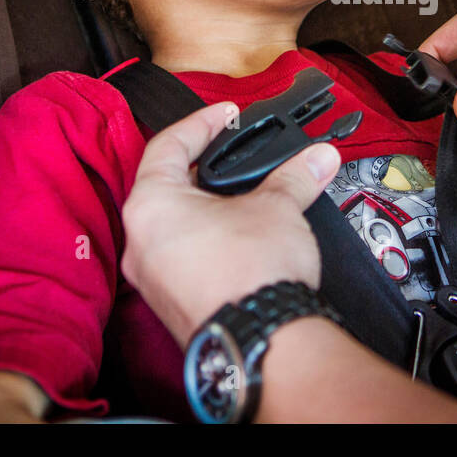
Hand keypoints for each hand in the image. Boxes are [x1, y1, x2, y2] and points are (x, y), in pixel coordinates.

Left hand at [119, 101, 340, 346]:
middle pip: (166, 187)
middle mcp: (140, 242)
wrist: (262, 341)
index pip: (169, 146)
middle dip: (205, 168)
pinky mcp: (172, 305)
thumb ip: (294, 176)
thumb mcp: (277, 207)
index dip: (202, 124)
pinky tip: (239, 239)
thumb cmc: (252, 274)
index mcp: (152, 206)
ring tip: (244, 198)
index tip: (225, 115)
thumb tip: (316, 158)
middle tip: (233, 154)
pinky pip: (183, 260)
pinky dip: (208, 241)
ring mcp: (152, 279)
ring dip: (207, 208)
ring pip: (174, 227)